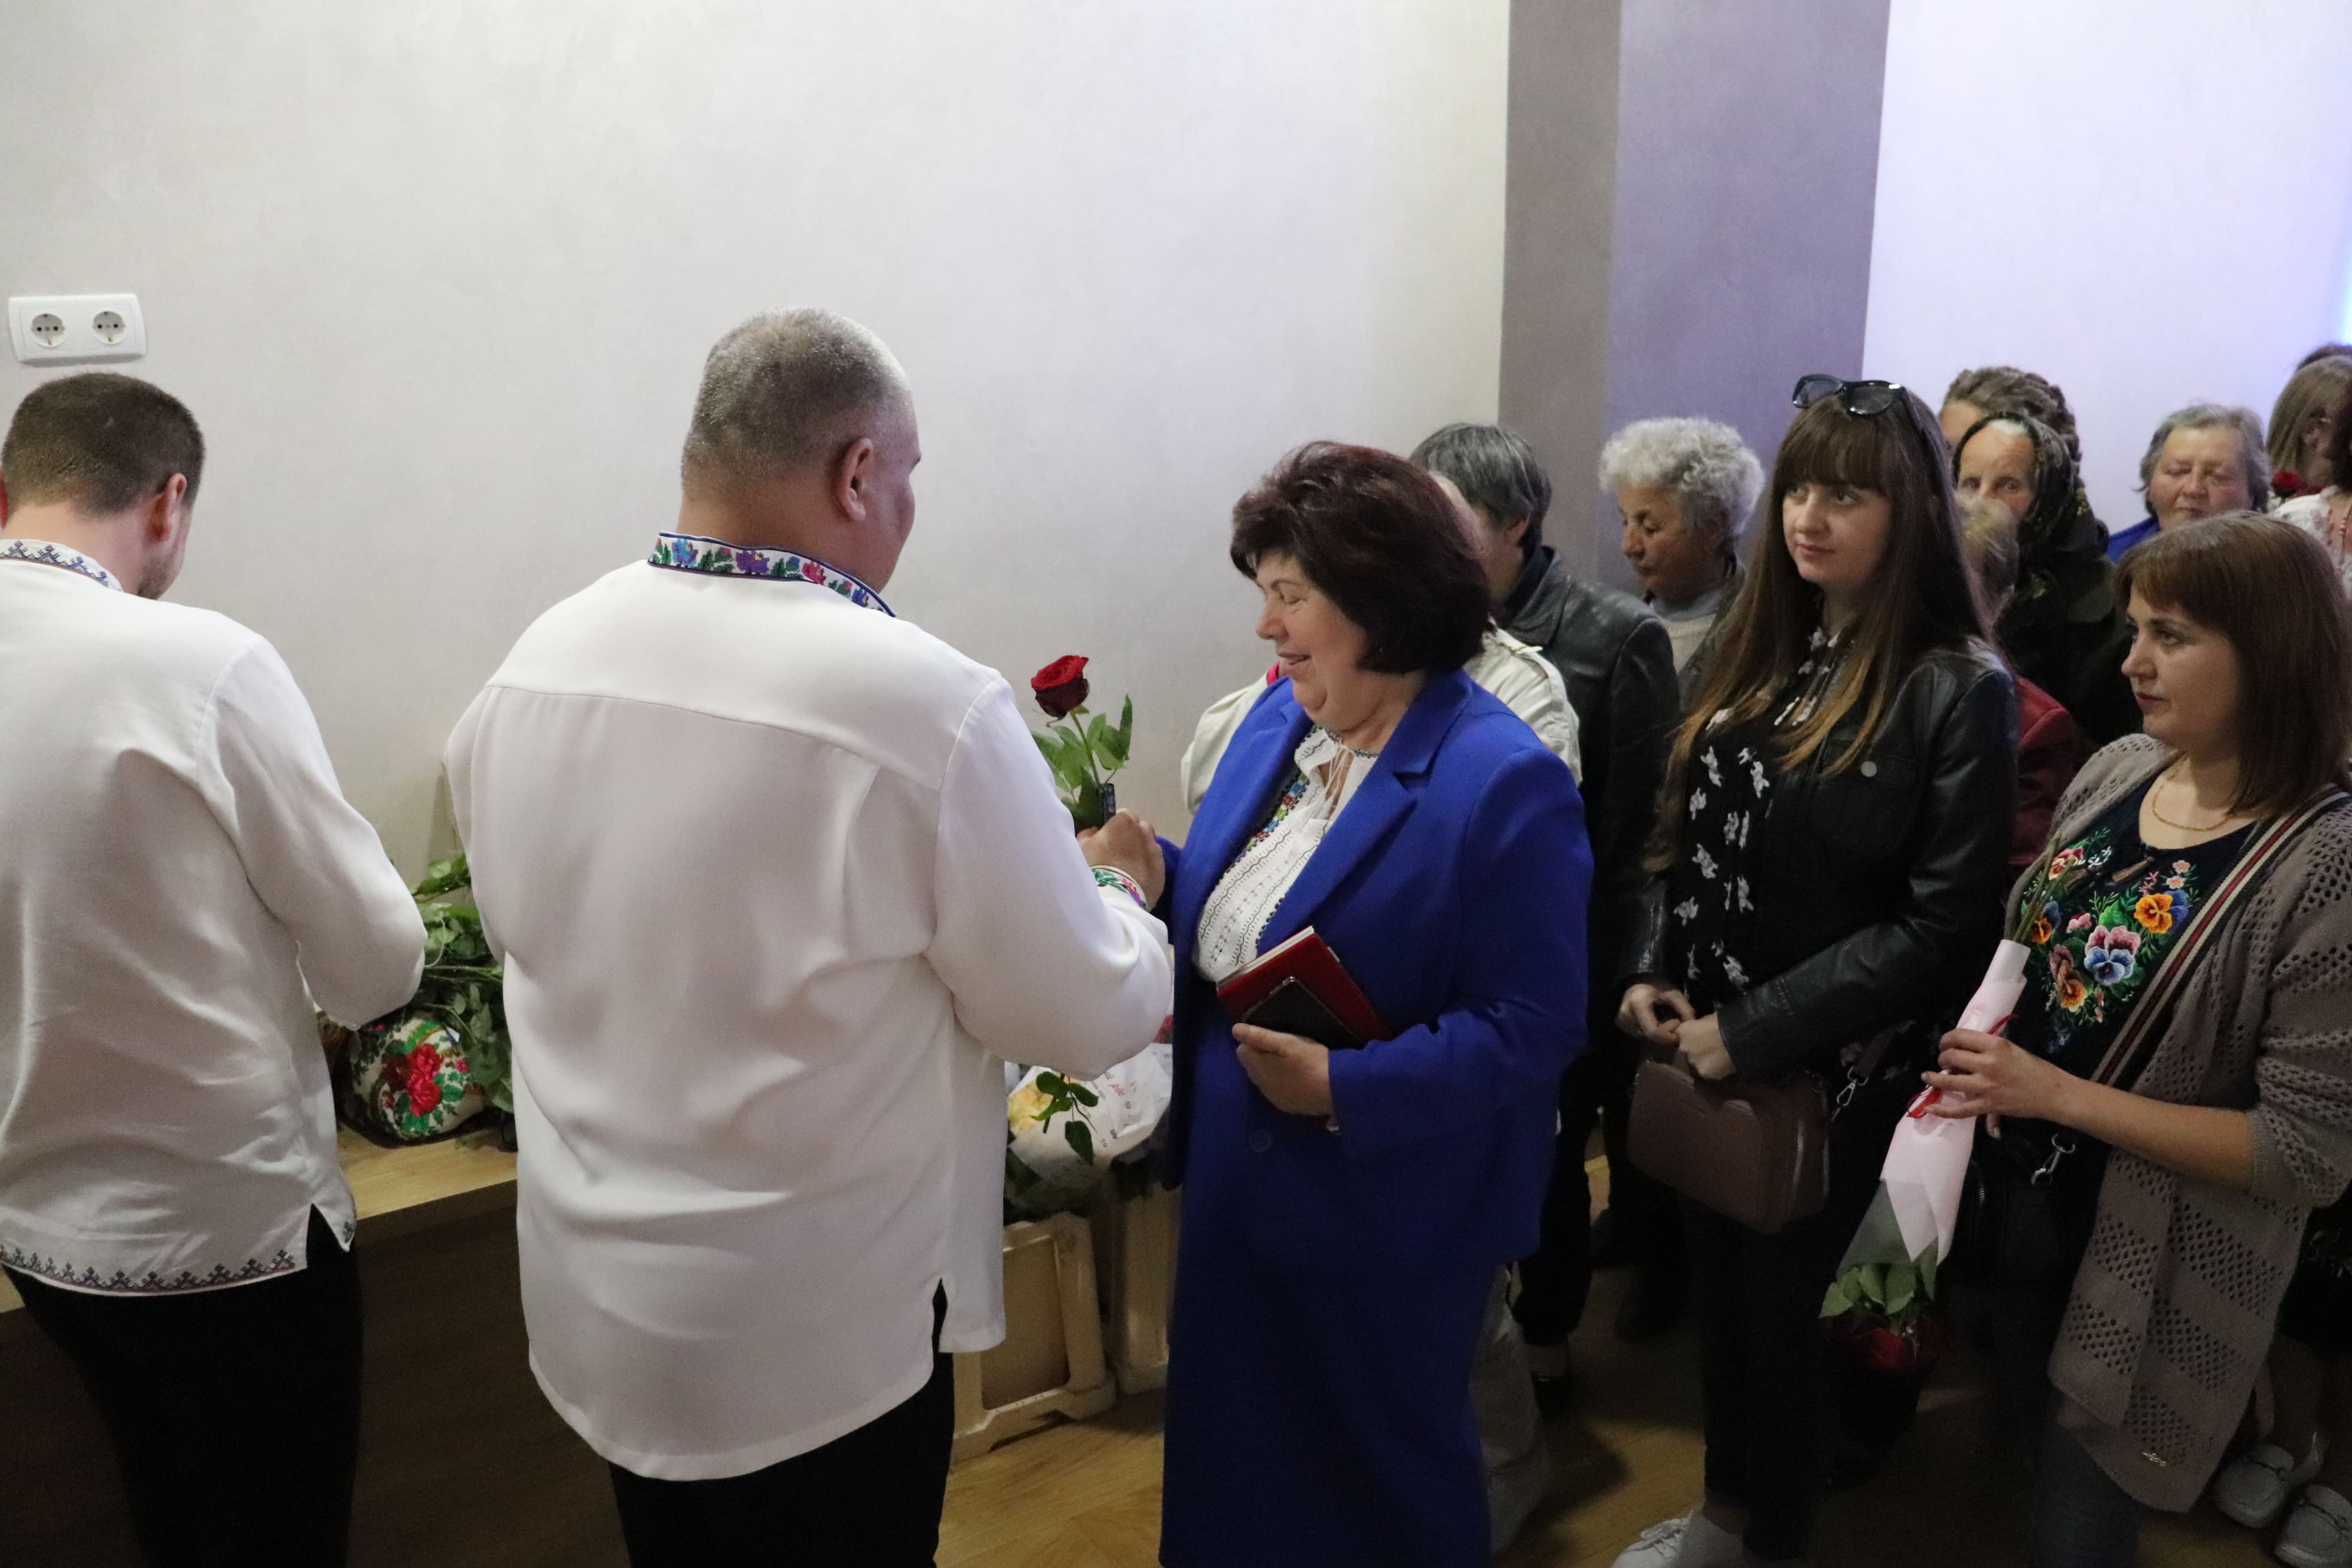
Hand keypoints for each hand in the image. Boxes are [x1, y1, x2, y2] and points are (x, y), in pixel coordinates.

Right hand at [1080, 810, 1165, 906]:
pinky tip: (1136, 879)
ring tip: (1128, 867)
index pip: (1123, 815)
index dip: (1115, 825)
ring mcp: (1156, 853)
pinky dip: (1147, 868)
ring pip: (1149, 847)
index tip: (1108, 837)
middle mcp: (1145, 832)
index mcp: (1125, 821)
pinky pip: (1154, 865)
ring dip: (1141, 852)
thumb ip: (1089, 833)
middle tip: (1118, 851)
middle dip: (1132, 836)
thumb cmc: (1093, 867)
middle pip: (1140, 829)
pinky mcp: (1162, 872)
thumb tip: (1095, 831)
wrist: (1113, 899)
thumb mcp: (1081, 846)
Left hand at [1232, 1023, 1334, 1118]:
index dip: (1254, 1042)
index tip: (1273, 1038)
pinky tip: (1296, 1078)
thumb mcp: (1288, 1043)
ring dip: (1269, 1070)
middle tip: (1284, 1048)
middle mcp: (1260, 1085)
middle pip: (1251, 1066)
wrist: (1335, 1090)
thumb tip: (1235, 1029)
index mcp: (1258, 1068)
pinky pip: (1274, 1090)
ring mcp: (1272, 1098)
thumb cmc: (1312, 1061)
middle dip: (1260, 1056)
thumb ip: (1260, 1036)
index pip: (1241, 1051)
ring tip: (1291, 1062)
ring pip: (1262, 1079)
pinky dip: (1279, 1082)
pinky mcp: (1285, 1106)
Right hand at [1618, 982, 1695, 1045]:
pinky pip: (1641, 1034)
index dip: (1668, 1034)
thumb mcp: (1673, 993)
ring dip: (1660, 1032)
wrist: (1639, 978)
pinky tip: (1657, 1019)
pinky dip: (1653, 1030)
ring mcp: (1623, 1022)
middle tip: (1675, 1020)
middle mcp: (1625, 1016)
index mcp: (1637, 1005)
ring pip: (1646, 1037)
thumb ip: (1685, 1010)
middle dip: (1666, 1033)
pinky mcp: (1623, 1025)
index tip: (1678, 1024)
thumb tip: (1691, 1028)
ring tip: (1665, 1017)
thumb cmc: (1656, 983)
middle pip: (1650, 1036)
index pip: (1653, 1032)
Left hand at [1676, 1014, 1733, 1080]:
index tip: (1700, 1036)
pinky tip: (1723, 1065)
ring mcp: (1693, 1062)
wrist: (1739, 1037)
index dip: (1691, 1036)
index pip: (1681, 1035)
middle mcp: (1683, 1048)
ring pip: (1696, 1062)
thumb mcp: (1707, 1019)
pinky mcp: (1704, 1073)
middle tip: (1710, 1048)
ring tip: (1718, 1058)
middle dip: (1696, 1050)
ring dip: (1704, 1060)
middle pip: (1687, 1050)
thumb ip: (1699, 1026)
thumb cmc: (1724, 1022)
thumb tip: (1700, 1030)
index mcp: (1682, 1031)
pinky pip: (1707, 1071)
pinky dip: (1713, 1069)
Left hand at [1923, 1028, 2073, 1125]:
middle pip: (1951, 1056)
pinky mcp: (1987, 1105)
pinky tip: (1929, 1108)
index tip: (1945, 1043)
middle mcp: (1987, 1063)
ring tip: (1928, 1076)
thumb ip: (1987, 1048)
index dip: (1946, 1039)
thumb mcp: (2011, 1048)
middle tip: (1944, 1061)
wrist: (2052, 1093)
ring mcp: (1986, 1086)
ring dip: (1935, 1078)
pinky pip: (1959, 1110)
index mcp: (1995, 1045)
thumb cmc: (2034, 1068)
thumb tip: (1964, 1047)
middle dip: (1943, 1057)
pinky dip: (1942, 1110)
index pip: (1960, 1036)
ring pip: (1949, 1081)